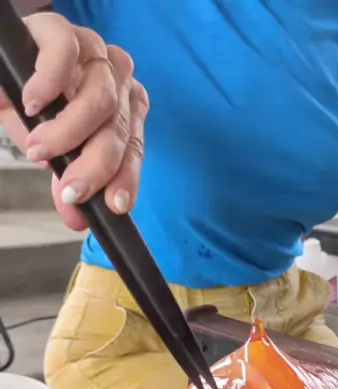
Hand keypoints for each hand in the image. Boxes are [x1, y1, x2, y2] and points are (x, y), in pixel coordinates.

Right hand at [0, 12, 148, 229]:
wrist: (1, 71)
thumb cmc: (30, 106)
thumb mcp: (52, 151)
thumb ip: (68, 180)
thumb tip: (76, 218)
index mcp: (123, 107)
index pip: (133, 146)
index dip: (126, 178)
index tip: (113, 205)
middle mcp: (114, 78)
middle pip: (118, 127)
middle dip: (95, 165)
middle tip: (69, 188)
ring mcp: (91, 50)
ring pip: (100, 95)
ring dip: (69, 132)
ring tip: (39, 149)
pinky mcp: (60, 29)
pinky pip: (66, 52)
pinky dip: (50, 82)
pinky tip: (33, 104)